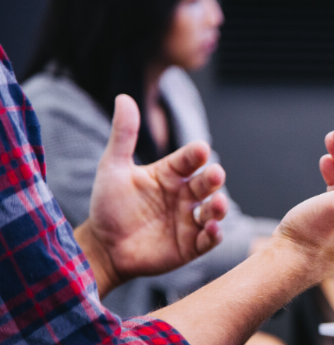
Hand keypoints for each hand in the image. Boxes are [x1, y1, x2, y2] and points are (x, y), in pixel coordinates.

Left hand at [76, 94, 227, 296]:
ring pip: (213, 210)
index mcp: (170, 174)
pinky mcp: (191, 245)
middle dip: (213, 178)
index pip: (189, 159)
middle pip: (206, 183)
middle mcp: (184, 195)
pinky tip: (212, 229)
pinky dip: (214, 234)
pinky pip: (208, 239)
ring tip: (218, 204)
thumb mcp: (113, 168)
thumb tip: (124, 97)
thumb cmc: (109, 205)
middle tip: (215, 174)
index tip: (200, 149)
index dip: (195, 154)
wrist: (103, 247)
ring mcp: (190, 220)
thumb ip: (123, 135)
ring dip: (219, 207)